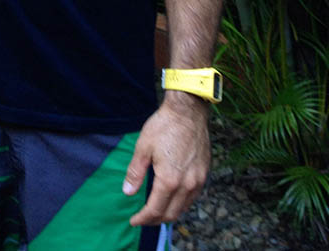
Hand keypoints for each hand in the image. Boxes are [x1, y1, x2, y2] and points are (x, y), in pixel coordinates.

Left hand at [123, 95, 210, 225]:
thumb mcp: (143, 147)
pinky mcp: (204, 173)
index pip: (155, 210)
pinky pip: (193, 197)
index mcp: (169, 180)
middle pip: (171, 214)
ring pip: (184, 208)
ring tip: (156, 211)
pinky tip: (172, 198)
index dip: (143, 219)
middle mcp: (187, 185)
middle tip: (143, 219)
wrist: (188, 111)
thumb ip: (135, 173)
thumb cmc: (163, 126)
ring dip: (169, 213)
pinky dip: (181, 204)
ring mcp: (198, 180)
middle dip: (155, 220)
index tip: (134, 221)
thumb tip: (127, 192)